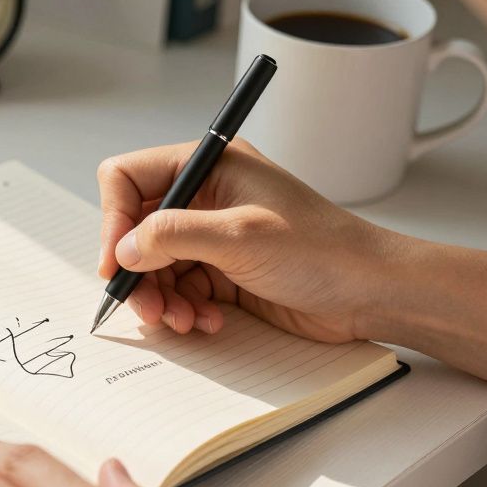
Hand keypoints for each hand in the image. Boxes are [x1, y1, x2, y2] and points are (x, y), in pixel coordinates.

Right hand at [97, 139, 401, 342]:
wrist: (372, 292)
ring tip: (181, 320)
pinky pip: (178, 288)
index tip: (116, 262)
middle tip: (146, 306)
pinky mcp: (222, 271)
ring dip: (159, 297)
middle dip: (137, 271)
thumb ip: (173, 236)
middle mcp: (205, 196)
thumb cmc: (323, 250)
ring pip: (153, 265)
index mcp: (209, 165)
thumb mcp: (240, 236)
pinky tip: (206, 321)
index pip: (129, 178)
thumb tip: (125, 249)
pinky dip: (183, 309)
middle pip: (136, 229)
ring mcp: (212, 235)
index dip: (114, 219)